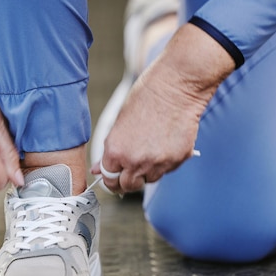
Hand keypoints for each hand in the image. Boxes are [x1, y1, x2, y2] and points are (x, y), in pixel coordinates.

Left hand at [91, 23, 234, 192]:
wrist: (175, 89)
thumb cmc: (146, 99)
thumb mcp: (119, 123)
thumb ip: (111, 150)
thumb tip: (99, 168)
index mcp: (116, 151)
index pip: (109, 179)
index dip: (111, 179)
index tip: (115, 177)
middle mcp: (135, 161)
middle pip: (129, 186)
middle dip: (129, 180)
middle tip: (132, 168)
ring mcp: (158, 164)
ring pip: (149, 180)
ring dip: (148, 171)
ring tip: (152, 148)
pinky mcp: (177, 161)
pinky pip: (167, 171)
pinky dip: (165, 163)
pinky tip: (165, 144)